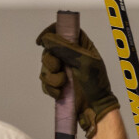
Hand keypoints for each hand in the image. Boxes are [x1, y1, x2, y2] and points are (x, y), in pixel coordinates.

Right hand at [36, 24, 120, 138]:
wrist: (96, 107)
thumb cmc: (96, 84)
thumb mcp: (84, 62)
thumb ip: (66, 48)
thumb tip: (48, 37)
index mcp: (79, 45)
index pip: (62, 31)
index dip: (49, 33)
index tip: (41, 41)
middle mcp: (70, 55)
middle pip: (48, 50)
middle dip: (50, 62)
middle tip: (59, 69)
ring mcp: (63, 70)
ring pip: (45, 67)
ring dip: (52, 78)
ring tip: (64, 84)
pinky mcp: (58, 84)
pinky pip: (45, 82)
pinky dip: (51, 88)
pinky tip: (60, 93)